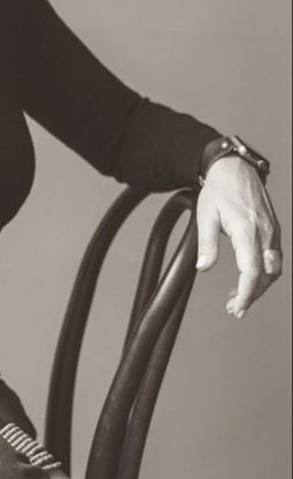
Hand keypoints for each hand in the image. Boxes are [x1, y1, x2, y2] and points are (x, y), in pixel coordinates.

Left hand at [195, 156, 282, 317]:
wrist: (235, 169)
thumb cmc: (219, 190)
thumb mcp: (205, 215)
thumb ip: (206, 243)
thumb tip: (204, 267)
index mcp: (247, 230)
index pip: (252, 271)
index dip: (246, 293)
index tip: (237, 307)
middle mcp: (264, 232)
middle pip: (266, 275)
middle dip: (252, 296)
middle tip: (234, 309)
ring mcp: (272, 231)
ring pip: (273, 269)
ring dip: (259, 287)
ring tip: (238, 299)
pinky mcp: (273, 231)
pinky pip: (274, 258)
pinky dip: (264, 274)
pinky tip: (248, 279)